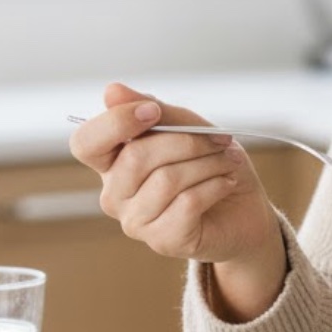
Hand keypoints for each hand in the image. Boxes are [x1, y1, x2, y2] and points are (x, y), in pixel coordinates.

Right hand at [70, 82, 283, 319]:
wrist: (245, 211)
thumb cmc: (212, 165)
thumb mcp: (190, 128)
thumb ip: (156, 111)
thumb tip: (111, 91)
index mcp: (113, 162)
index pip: (86, 143)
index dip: (115, 123)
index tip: (153, 112)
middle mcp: (115, 194)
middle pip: (136, 157)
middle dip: (186, 141)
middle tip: (220, 140)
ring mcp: (136, 221)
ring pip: (167, 179)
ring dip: (208, 163)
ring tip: (227, 161)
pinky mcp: (163, 240)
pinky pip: (188, 202)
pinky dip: (215, 185)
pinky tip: (226, 183)